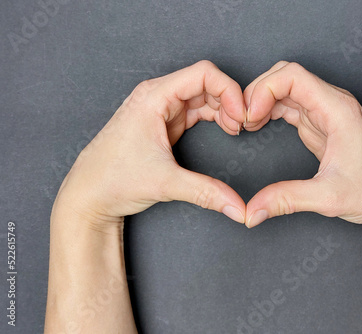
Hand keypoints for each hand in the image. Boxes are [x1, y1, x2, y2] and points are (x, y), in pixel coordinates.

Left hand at [54, 60, 246, 225]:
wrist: (88, 195)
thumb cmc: (113, 180)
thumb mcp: (165, 183)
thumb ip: (206, 192)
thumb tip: (238, 208)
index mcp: (153, 97)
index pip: (203, 73)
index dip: (229, 90)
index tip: (242, 115)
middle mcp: (157, 96)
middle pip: (205, 83)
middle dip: (229, 100)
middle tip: (244, 125)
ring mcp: (160, 108)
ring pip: (202, 96)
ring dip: (223, 109)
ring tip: (236, 129)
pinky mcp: (163, 122)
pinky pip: (195, 110)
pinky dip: (214, 117)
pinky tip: (224, 129)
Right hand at [243, 61, 361, 229]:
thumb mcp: (328, 197)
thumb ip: (286, 199)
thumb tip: (251, 211)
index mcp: (338, 110)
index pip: (293, 76)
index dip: (263, 89)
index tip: (249, 116)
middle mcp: (333, 103)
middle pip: (286, 76)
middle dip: (258, 92)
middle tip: (242, 120)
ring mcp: (327, 112)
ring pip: (286, 89)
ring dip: (262, 101)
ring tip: (246, 125)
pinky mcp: (322, 124)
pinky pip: (291, 105)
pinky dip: (270, 111)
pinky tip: (259, 126)